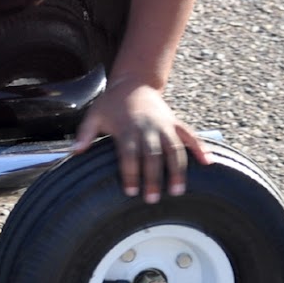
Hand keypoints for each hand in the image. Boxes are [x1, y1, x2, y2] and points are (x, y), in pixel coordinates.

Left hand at [72, 81, 209, 202]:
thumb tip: (73, 152)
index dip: (131, 173)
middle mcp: (148, 128)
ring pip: (175, 149)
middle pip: (153, 156)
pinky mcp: (176, 123)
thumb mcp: (94, 115)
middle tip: (152, 199)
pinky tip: (209, 162)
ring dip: (177, 170)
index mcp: (127, 129)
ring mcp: (164, 125)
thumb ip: (84, 133)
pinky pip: (191, 136)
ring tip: (178, 191)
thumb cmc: (111, 104)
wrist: (133, 83)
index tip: (131, 191)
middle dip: (153, 178)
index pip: (129, 154)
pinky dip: (201, 148)